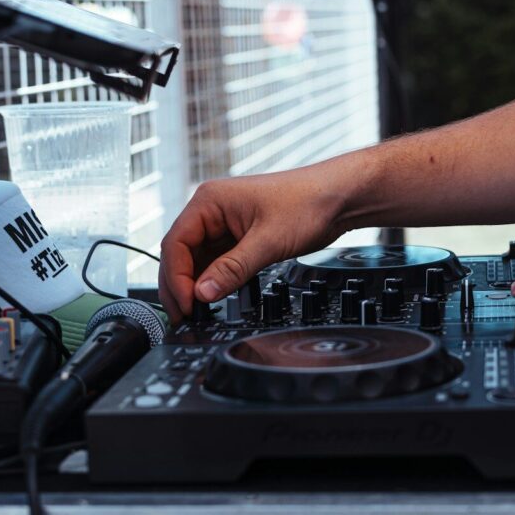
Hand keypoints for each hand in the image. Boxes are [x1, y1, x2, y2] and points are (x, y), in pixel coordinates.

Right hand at [158, 162, 358, 321]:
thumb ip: (232, 269)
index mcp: (209, 201)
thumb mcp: (268, 242)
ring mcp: (224, 223)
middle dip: (179, 286)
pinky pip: (216, 261)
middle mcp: (212, 210)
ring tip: (195, 314)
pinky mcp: (239, 236)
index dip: (176, 278)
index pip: (176, 244)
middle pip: (180, 253)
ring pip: (196, 260)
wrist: (339, 197)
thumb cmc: (308, 203)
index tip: (186, 305)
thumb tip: (202, 294)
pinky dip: (213, 280)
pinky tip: (213, 298)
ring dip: (194, 286)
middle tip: (183, 317)